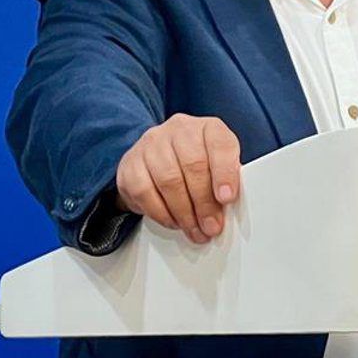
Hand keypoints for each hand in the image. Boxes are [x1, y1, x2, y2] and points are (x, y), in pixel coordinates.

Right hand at [114, 114, 241, 243]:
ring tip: (194, 229)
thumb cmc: (195, 166)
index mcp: (208, 128)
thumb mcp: (218, 168)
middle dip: (204, 203)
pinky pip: (144, 192)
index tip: (227, 198)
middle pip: (193, 165)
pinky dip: (161, 213)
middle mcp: (179, 129)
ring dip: (184, 213)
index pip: (220, 144)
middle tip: (211, 226)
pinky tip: (173, 221)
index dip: (225, 173)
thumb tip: (226, 211)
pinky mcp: (131, 163)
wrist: (156, 162)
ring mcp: (152, 143)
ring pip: (169, 180)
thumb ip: (226, 183)